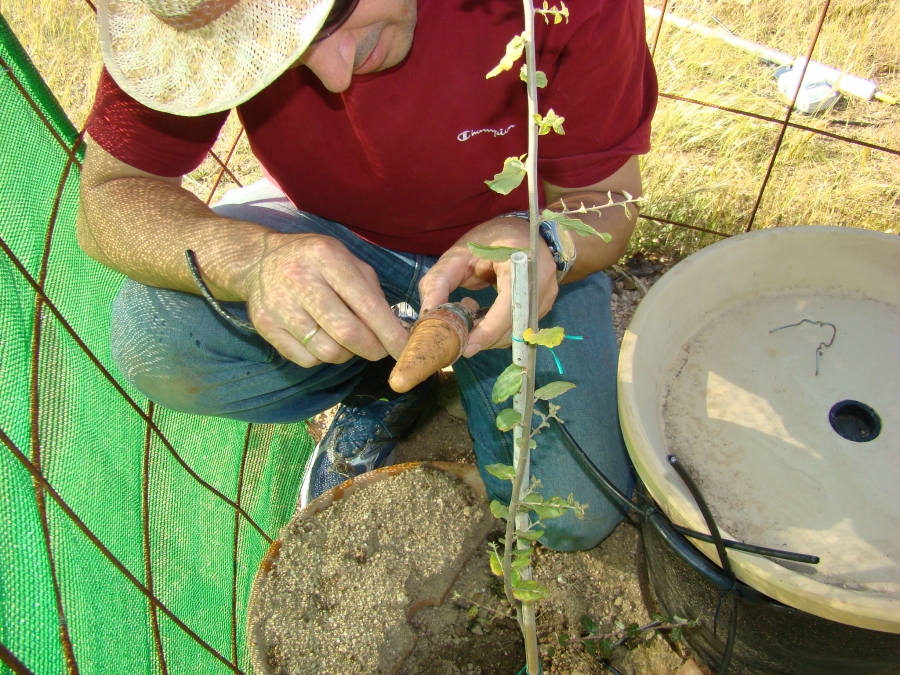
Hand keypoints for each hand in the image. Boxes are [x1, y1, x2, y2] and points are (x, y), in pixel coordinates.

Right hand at [239, 232, 407, 366]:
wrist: (259, 261)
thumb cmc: (314, 261)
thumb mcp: (346, 259)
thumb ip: (371, 291)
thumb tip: (395, 329)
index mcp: (327, 258)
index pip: (366, 304)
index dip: (390, 332)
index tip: (404, 348)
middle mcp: (300, 280)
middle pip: (347, 333)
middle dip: (372, 349)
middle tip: (380, 350)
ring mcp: (280, 305)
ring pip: (327, 352)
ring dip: (347, 354)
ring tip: (348, 340)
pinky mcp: (266, 327)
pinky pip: (306, 360)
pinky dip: (323, 357)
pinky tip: (324, 340)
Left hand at [418, 218, 557, 356]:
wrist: (520, 232)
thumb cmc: (487, 241)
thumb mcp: (457, 255)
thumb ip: (439, 281)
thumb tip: (427, 314)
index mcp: (520, 259)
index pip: (509, 305)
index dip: (489, 330)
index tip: (467, 347)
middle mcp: (541, 278)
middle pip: (516, 324)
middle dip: (487, 338)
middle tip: (462, 342)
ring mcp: (547, 292)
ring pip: (520, 330)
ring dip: (494, 337)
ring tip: (471, 327)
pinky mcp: (545, 303)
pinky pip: (523, 326)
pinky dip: (502, 331)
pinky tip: (485, 322)